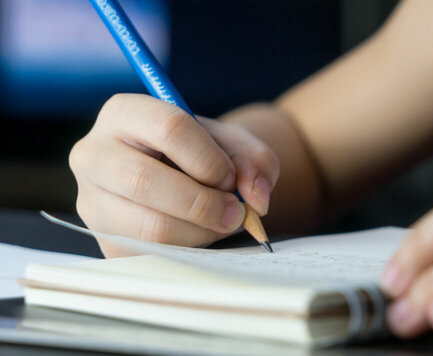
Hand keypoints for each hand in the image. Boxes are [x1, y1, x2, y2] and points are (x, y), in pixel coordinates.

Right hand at [70, 94, 278, 256]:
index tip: (229, 178)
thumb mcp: (233, 143)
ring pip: (149, 226)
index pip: (168, 128)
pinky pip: (150, 255)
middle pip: (144, 180)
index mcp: (124, 113)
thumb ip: (255, 161)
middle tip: (234, 212)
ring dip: (199, 232)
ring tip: (219, 223)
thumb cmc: (202, 154)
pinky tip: (199, 236)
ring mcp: (91, 201)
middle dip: (203, 203)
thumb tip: (257, 199)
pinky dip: (188, 251)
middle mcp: (94, 154)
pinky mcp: (104, 240)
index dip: (209, 159)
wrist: (178, 178)